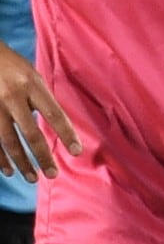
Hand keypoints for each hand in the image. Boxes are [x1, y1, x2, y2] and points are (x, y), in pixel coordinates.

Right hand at [0, 44, 79, 182]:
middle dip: (42, 156)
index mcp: (31, 84)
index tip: (76, 152)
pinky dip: (0, 158)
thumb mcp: (31, 75)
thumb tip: (56, 125)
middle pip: (31, 132)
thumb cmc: (11, 66)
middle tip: (52, 174)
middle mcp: (12, 96)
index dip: (66, 134)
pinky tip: (8, 170)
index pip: (53, 114)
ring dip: (21, 162)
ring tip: (32, 178)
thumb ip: (42, 99)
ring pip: (9, 141)